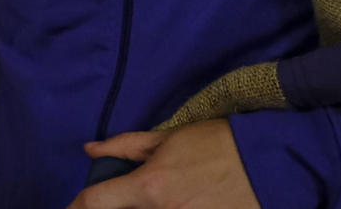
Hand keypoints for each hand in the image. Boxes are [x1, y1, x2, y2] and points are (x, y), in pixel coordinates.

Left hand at [67, 120, 259, 208]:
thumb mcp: (168, 138)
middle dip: (114, 208)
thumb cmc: (217, 143)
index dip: (76, 206)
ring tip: (161, 195)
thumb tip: (90, 148)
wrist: (269, 164)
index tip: (71, 207)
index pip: (96, 202)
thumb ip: (125, 146)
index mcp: (149, 187)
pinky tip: (179, 201)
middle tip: (122, 198)